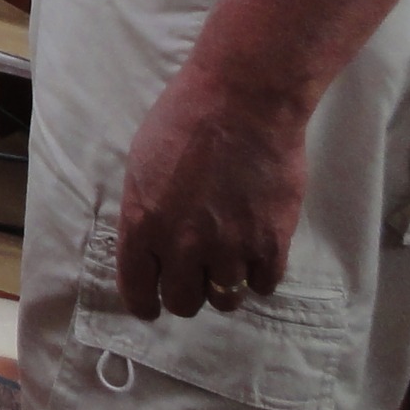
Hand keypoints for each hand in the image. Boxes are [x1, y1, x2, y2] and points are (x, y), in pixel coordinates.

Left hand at [115, 60, 307, 318]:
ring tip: (227, 264)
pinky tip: (256, 254)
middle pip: (184, 303)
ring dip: (224, 286)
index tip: (153, 306)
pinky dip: (259, 275)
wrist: (242, 102)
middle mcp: (183, 244)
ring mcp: (230, 246)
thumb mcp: (141, 166)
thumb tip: (149, 244)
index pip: (137, 290)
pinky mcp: (271, 243)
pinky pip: (263, 284)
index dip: (145, 303)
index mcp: (143, 223)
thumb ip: (144, 212)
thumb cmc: (183, 122)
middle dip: (186, 294)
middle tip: (194, 279)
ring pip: (225, 299)